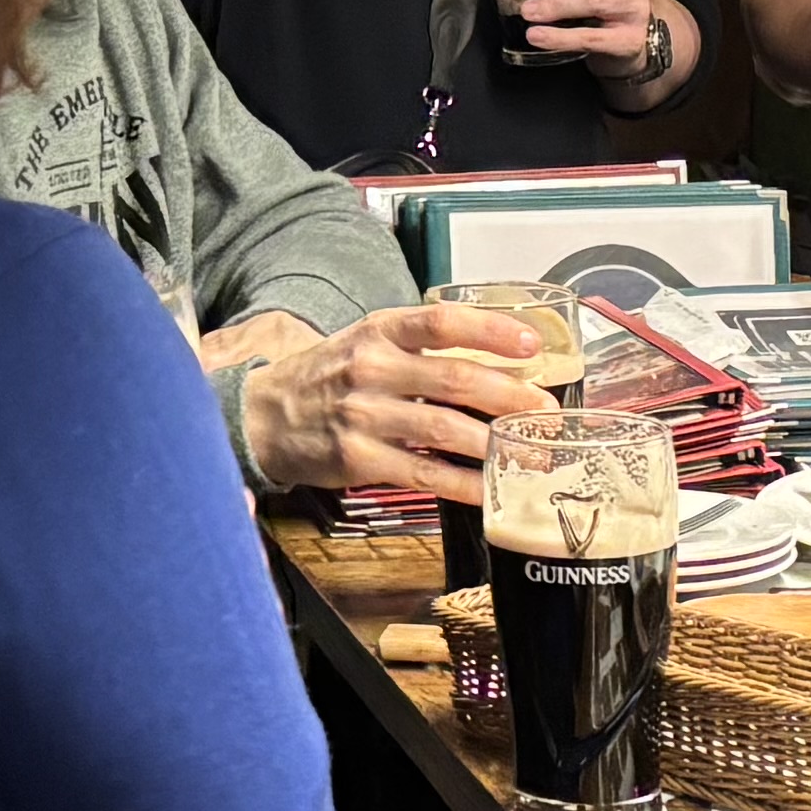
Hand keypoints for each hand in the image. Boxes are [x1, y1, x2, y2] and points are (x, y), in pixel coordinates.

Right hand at [221, 303, 555, 500]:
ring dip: (495, 443)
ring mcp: (364, 416)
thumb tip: (498, 361)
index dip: (490, 331)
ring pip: (445, 430)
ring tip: (531, 452)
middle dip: (509, 396)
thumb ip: (421, 348)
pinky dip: (463, 483)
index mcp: (379, 332)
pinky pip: (424, 473)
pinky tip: (490, 487)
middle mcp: (371, 369)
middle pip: (454, 379)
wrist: (265, 416)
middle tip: (545, 409)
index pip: (442, 323)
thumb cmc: (328, 377)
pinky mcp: (359, 459)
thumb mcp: (367, 342)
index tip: (530, 345)